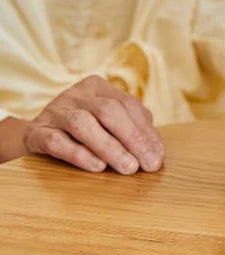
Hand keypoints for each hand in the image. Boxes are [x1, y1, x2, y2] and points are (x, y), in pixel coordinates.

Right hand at [22, 75, 164, 173]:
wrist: (36, 135)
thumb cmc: (82, 130)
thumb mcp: (108, 123)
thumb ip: (133, 131)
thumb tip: (157, 153)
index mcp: (98, 87)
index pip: (128, 105)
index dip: (145, 131)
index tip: (158, 157)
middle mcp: (76, 94)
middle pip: (109, 111)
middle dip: (133, 138)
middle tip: (148, 164)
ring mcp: (54, 111)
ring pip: (83, 124)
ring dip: (110, 147)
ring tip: (128, 167)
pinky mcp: (36, 132)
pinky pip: (57, 141)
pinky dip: (80, 154)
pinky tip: (97, 167)